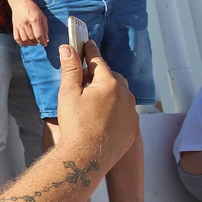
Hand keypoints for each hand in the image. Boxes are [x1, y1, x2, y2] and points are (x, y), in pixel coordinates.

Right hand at [11, 0, 48, 46]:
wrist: (20, 2)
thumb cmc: (33, 9)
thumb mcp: (42, 16)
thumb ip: (45, 28)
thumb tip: (46, 40)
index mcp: (35, 19)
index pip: (38, 35)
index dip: (42, 41)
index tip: (45, 44)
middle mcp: (26, 23)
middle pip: (32, 38)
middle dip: (37, 42)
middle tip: (39, 41)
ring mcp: (19, 25)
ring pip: (25, 39)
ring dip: (30, 43)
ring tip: (34, 42)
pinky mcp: (14, 27)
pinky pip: (17, 38)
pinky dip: (22, 43)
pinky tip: (26, 42)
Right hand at [54, 40, 137, 165]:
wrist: (87, 158)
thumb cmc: (76, 125)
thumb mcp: (68, 94)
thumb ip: (70, 69)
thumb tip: (68, 48)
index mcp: (109, 84)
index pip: (98, 61)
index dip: (89, 51)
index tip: (86, 43)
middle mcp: (125, 95)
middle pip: (112, 77)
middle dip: (99, 75)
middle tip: (84, 79)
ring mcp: (132, 113)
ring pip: (120, 95)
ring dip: (109, 93)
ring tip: (93, 101)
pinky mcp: (133, 128)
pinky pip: (125, 112)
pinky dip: (115, 110)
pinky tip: (102, 118)